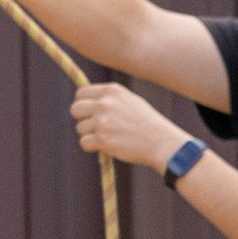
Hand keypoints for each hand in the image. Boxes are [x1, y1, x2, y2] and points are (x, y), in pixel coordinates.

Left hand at [70, 80, 187, 172]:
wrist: (162, 143)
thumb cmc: (147, 123)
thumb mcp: (129, 101)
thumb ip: (108, 99)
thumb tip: (86, 101)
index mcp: (112, 91)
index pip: (81, 94)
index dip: (83, 105)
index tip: (89, 113)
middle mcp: (105, 103)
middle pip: (75, 110)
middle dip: (83, 119)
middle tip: (96, 128)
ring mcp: (103, 121)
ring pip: (80, 128)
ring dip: (90, 135)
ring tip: (109, 137)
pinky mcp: (102, 139)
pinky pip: (84, 143)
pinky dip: (92, 147)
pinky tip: (106, 146)